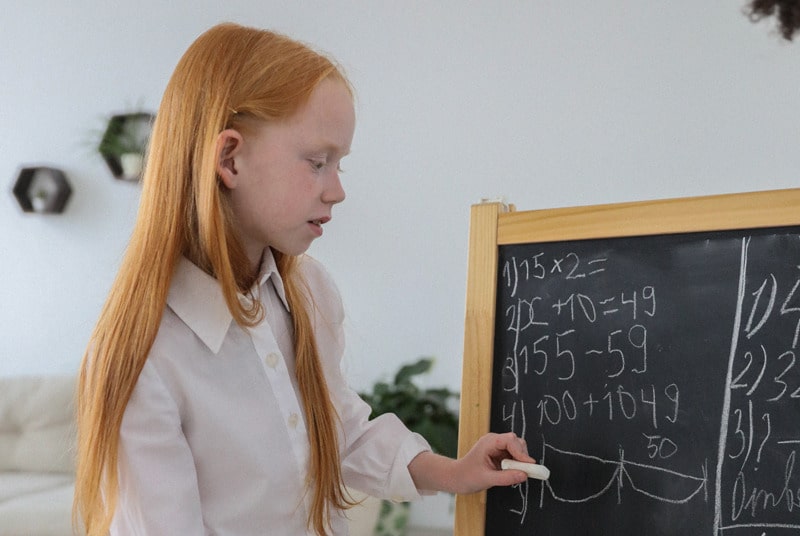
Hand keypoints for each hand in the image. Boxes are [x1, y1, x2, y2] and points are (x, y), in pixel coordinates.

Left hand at [408, 432, 536, 494]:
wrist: (457, 478)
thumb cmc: (467, 476)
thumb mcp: (487, 479)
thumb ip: (506, 477)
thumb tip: (524, 475)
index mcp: (489, 442)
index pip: (510, 440)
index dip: (521, 452)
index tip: (529, 465)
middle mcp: (494, 441)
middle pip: (517, 443)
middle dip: (522, 457)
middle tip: (526, 472)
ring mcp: (497, 447)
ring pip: (518, 449)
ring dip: (520, 461)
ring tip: (516, 473)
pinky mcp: (500, 454)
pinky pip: (514, 457)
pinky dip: (517, 465)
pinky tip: (512, 473)